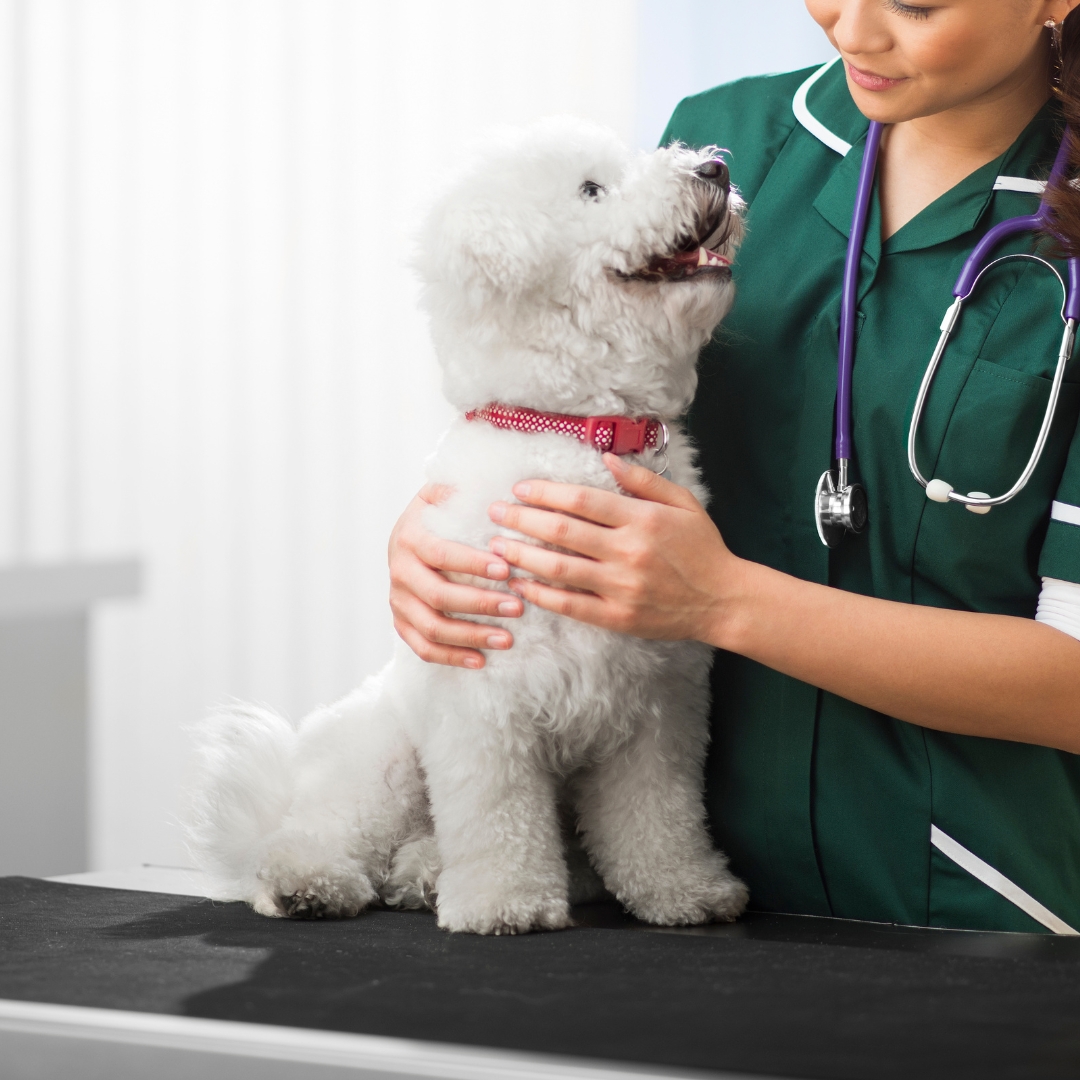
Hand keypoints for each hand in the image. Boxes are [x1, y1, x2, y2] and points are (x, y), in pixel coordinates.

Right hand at [388, 484, 523, 668]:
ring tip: (507, 639)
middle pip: (438, 595)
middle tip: (517, 607)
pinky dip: (451, 657)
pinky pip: (423, 648)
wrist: (410, 532)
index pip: (441, 553)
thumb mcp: (446, 492)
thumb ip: (463, 488)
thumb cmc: (441, 512)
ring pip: (431, 627)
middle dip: (480, 603)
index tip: (507, 568)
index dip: (472, 564)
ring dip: (471, 636)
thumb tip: (496, 486)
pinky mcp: (402, 622)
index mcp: (410, 537)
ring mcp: (398, 600)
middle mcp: (399, 570)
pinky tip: (481, 660)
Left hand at [487, 454, 744, 642]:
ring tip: (496, 546)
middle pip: (561, 532)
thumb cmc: (702, 548)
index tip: (520, 489)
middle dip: (521, 519)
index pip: (581, 500)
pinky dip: (540, 594)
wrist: (723, 601)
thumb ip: (643, 480)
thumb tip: (606, 458)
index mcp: (642, 519)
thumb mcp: (682, 504)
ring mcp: (621, 587)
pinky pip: (569, 605)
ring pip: (558, 569)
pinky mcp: (617, 617)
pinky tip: (519, 584)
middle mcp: (628, 551)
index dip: (545, 492)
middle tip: (495, 512)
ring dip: (521, 555)